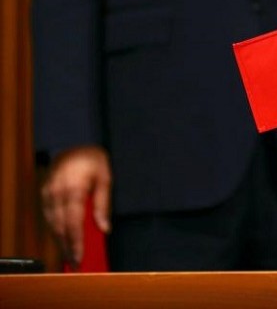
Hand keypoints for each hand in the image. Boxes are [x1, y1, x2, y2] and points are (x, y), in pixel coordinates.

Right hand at [41, 146, 111, 266]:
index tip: (80, 257)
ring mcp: (47, 192)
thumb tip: (104, 228)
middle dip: (67, 246)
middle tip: (76, 262)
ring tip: (71, 254)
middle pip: (60, 227)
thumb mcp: (105, 177)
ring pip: (52, 223)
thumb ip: (103, 203)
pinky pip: (49, 215)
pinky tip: (63, 238)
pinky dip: (56, 229)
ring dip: (60, 240)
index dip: (75, 242)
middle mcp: (56, 192)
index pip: (72, 222)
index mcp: (72, 188)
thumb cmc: (92, 159)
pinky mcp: (44, 192)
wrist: (73, 140)